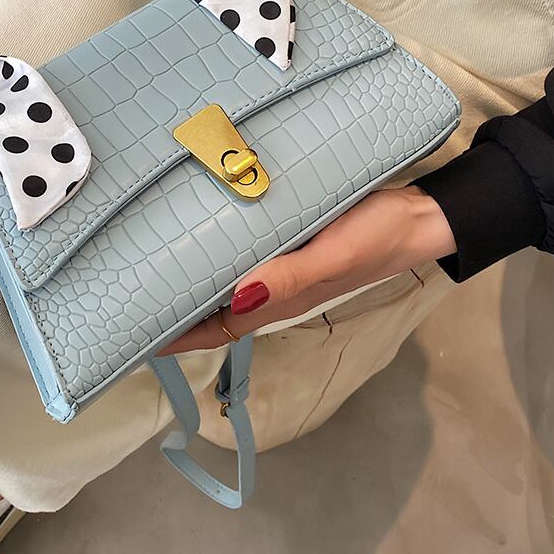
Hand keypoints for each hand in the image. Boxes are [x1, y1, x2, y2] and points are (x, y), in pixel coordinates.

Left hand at [160, 186, 455, 354]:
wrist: (420, 217)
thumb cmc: (376, 236)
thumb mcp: (334, 256)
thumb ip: (290, 278)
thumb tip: (236, 298)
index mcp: (282, 299)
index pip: (218, 326)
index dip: (178, 335)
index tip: (137, 334)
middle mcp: (277, 289)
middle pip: (217, 310)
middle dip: (176, 310)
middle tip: (133, 295)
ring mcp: (285, 268)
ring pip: (229, 284)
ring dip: (195, 284)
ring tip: (155, 269)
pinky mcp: (293, 244)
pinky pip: (248, 256)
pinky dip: (221, 255)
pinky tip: (206, 235)